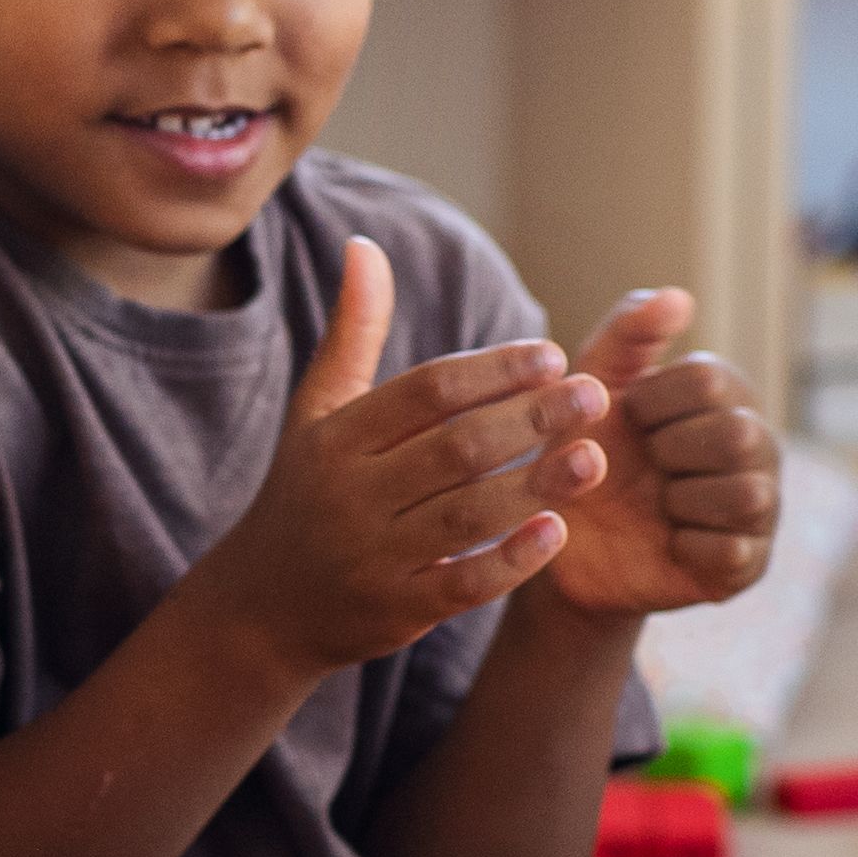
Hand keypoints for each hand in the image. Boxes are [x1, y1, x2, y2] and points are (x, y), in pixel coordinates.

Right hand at [187, 239, 607, 686]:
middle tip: (594, 395)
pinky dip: (511, 560)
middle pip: (455, 448)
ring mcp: (372, 557)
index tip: (552, 355)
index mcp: (337, 438)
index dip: (493, 370)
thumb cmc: (307, 493)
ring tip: (593, 457)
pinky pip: (463, 583)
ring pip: (467, 515)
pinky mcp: (396, 610)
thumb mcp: (318, 413)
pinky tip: (558, 531)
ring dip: (535, 484)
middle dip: (530, 419)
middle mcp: (350, 494)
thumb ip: (353, 333)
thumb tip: (363, 246)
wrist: (263, 608)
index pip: (426, 393)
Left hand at [538, 288, 779, 616]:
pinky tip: (665, 541)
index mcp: (725, 394)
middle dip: (672, 452)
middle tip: (645, 466)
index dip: (652, 404)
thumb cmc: (580, 452)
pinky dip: (687, 546)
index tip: (627, 421)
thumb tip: (679, 297)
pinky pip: (733, 552)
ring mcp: (760, 506)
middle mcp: (756, 443)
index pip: (710, 380)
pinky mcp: (747, 564)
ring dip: (682, 500)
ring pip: (747, 494)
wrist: (560, 541)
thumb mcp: (591, 386)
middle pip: (738, 436)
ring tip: (656, 504)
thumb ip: (628, 333)